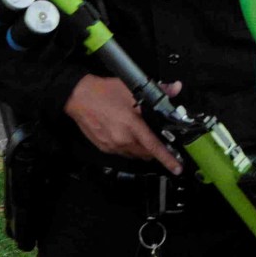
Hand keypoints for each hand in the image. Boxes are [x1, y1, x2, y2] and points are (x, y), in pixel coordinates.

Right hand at [64, 75, 182, 171]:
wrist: (78, 97)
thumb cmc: (104, 92)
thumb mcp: (132, 88)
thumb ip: (158, 91)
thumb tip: (175, 88)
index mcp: (132, 126)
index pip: (154, 147)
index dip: (168, 159)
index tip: (177, 168)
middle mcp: (122, 139)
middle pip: (146, 154)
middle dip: (154, 150)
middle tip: (156, 139)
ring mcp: (112, 146)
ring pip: (134, 154)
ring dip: (141, 148)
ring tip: (139, 134)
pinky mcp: (104, 148)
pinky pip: (122, 152)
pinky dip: (128, 146)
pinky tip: (125, 134)